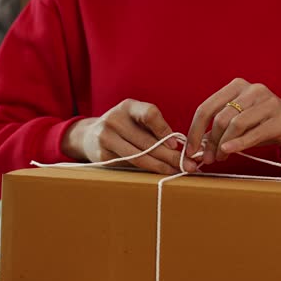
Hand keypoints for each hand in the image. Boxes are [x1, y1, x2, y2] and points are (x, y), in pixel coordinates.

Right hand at [62, 99, 197, 173]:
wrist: (90, 136)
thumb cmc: (124, 127)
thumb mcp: (136, 119)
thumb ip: (155, 128)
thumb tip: (183, 147)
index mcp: (127, 106)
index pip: (149, 114)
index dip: (164, 130)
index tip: (177, 145)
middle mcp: (114, 119)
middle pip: (147, 141)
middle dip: (171, 156)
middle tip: (189, 166)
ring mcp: (106, 138)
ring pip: (139, 156)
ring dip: (161, 166)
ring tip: (177, 171)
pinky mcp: (102, 156)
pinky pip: (129, 165)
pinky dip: (147, 171)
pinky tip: (160, 173)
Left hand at [186, 78, 280, 163]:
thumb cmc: (262, 124)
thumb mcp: (238, 122)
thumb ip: (217, 131)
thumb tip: (195, 150)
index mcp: (236, 86)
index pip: (206, 108)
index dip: (195, 130)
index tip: (190, 150)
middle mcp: (252, 90)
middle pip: (220, 118)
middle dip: (210, 142)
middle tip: (208, 158)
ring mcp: (267, 102)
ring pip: (235, 124)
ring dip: (223, 145)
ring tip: (221, 157)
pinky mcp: (280, 119)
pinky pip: (253, 133)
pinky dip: (238, 144)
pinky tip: (228, 151)